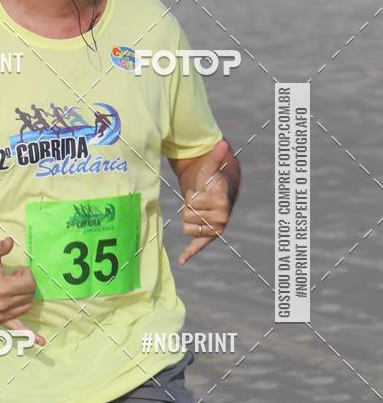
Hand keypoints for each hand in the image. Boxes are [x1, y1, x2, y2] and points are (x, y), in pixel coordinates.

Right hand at [0, 237, 45, 345]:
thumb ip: (0, 247)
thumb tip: (10, 241)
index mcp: (2, 288)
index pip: (29, 284)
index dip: (27, 274)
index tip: (19, 271)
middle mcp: (2, 304)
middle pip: (30, 295)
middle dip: (26, 284)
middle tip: (14, 278)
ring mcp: (1, 314)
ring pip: (27, 306)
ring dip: (25, 297)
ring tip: (12, 288)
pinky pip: (17, 330)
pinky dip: (29, 336)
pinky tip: (41, 342)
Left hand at [179, 139, 231, 265]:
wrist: (219, 191)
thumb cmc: (213, 179)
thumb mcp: (211, 169)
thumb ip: (215, 157)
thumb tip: (221, 142)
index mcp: (221, 203)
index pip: (192, 204)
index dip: (193, 196)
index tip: (203, 191)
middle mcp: (221, 218)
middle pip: (187, 216)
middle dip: (190, 206)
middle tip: (201, 200)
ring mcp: (215, 229)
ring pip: (187, 227)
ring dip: (189, 217)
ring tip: (200, 209)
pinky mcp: (209, 236)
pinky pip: (198, 246)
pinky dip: (189, 253)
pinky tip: (181, 260)